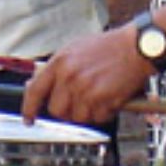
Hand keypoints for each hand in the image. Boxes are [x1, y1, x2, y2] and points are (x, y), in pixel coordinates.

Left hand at [21, 26, 155, 125]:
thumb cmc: (108, 47)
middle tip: (79, 103)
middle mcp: (69, 76)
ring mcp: (85, 89)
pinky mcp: (102, 99)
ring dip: (88, 112)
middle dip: (66, 111)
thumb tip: (36, 84)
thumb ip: (56, 68)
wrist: (136, 47)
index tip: (29, 118)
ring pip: (77, 117)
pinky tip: (110, 97)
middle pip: (56, 110)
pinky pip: (98, 118)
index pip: (35, 90)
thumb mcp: (74, 50)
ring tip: (99, 96)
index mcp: (59, 62)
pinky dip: (105, 112)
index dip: (29, 108)